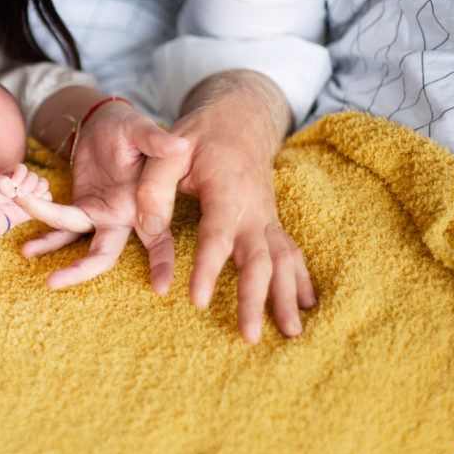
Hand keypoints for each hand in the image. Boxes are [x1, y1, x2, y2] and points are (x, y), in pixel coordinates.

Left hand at [0, 164, 52, 227]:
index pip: (21, 168)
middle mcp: (24, 181)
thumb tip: (11, 186)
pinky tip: (39, 202)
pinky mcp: (36, 203)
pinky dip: (46, 198)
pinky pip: (46, 198)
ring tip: (35, 195)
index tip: (14, 184)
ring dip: (41, 188)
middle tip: (20, 194)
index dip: (20, 174)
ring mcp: (31, 192)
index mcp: (14, 173)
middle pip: (33, 176)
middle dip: (29, 183)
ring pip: (42, 184)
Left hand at [22, 100, 189, 293]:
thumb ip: (157, 140)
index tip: (161, 288)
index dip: (162, 262)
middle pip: (104, 253)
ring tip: (25, 251)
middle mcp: (123, 217)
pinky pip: (60, 227)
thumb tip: (179, 145)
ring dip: (50, 246)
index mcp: (144, 204)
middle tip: (53, 282)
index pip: (159, 238)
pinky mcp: (81, 208)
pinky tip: (26, 246)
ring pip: (77, 241)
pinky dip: (44, 234)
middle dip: (81, 270)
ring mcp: (99, 215)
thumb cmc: (129, 127)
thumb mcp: (141, 130)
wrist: (104, 123)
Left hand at [135, 71, 316, 342]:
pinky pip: (290, 253)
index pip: (217, 235)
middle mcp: (253, 207)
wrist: (241, 116)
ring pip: (282, 260)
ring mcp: (266, 216)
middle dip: (256, 298)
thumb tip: (150, 228)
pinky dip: (299, 281)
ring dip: (286, 297)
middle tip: (249, 337)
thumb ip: (154, 187)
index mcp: (226, 188)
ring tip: (291, 334)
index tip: (197, 301)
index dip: (208, 268)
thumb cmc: (200, 134)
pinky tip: (304, 307)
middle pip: (259, 258)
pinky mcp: (270, 222)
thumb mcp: (170, 149)